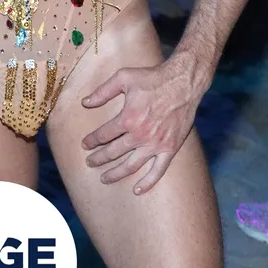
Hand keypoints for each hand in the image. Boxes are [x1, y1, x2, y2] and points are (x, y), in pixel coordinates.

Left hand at [80, 55, 203, 193]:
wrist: (183, 83)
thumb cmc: (152, 78)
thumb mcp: (124, 77)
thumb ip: (103, 91)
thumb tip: (85, 102)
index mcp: (128, 118)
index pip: (103, 135)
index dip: (91, 140)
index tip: (85, 144)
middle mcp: (140, 135)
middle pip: (113, 152)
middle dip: (98, 158)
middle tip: (89, 162)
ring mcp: (155, 144)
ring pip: (131, 165)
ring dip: (116, 173)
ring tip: (104, 178)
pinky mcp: (170, 149)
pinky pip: (158, 171)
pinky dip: (147, 183)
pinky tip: (137, 190)